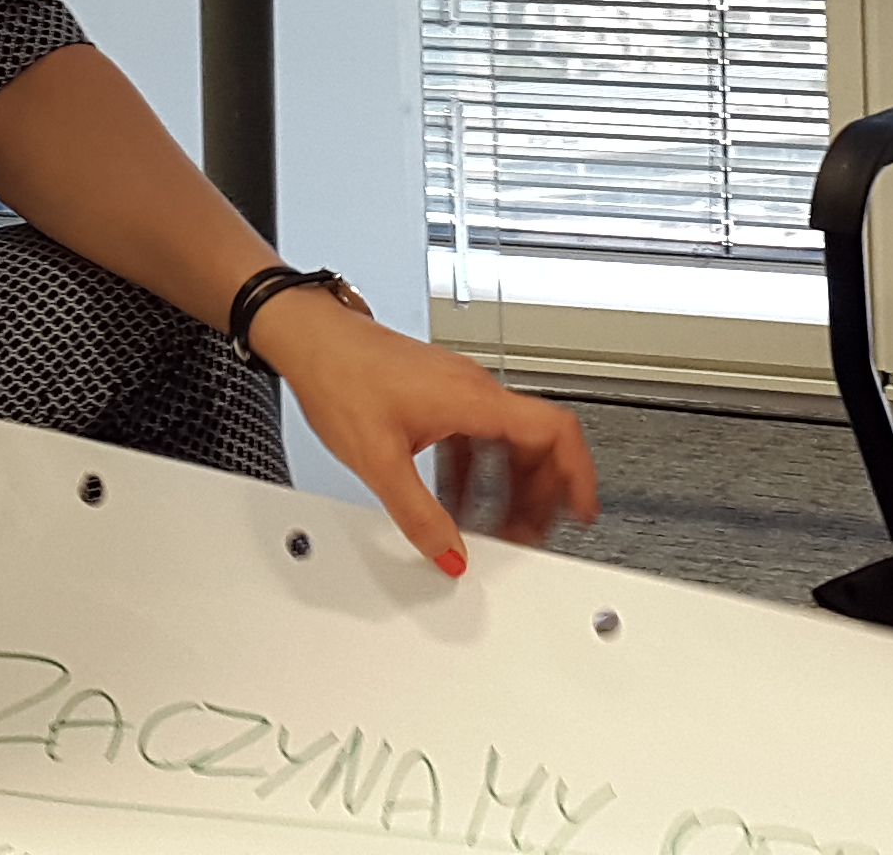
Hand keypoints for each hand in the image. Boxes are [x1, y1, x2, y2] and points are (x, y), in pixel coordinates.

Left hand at [250, 290, 601, 572]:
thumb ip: (420, 517)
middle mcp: (474, 388)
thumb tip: (450, 554)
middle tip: (532, 533)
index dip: (578, 474)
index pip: (555, 432)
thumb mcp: (379, 463)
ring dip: (509, 485)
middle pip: (536, 443)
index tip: (583, 508)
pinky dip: (479, 471)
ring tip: (498, 525)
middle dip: (540, 493)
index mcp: (474, 400)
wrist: (309, 337)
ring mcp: (457, 387)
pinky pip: (478, 435)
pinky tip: (458, 498)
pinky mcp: (438, 391)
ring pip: (507, 440)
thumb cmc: (339, 376)